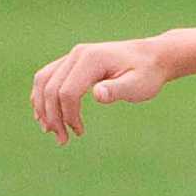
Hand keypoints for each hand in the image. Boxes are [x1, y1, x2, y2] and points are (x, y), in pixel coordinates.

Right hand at [31, 37, 170, 144]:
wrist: (152, 57)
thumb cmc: (147, 73)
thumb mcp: (139, 84)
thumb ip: (118, 90)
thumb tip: (97, 94)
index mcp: (92, 59)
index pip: (67, 91)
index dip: (68, 115)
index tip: (79, 132)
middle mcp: (77, 54)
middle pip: (51, 87)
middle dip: (53, 116)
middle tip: (62, 140)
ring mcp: (73, 56)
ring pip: (43, 81)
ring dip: (42, 107)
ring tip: (51, 130)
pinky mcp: (72, 62)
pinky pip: (48, 77)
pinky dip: (42, 96)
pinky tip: (46, 114)